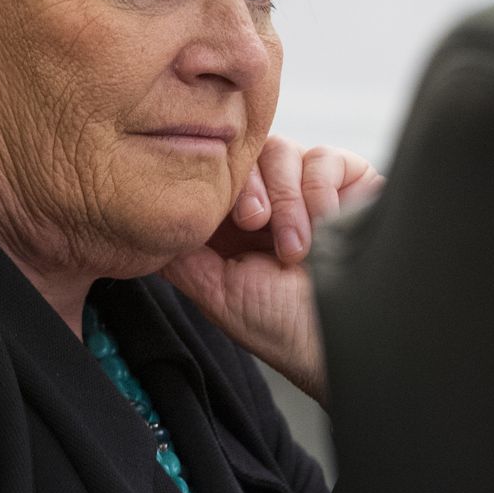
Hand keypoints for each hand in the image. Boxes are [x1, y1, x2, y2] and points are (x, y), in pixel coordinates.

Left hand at [160, 137, 381, 405]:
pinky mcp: (349, 180)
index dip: (216, 185)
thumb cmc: (283, 328)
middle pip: (245, 153)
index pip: (215, 174)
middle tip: (255, 225)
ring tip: (296, 250)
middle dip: (248, 188)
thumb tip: (144, 222)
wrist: (344, 341)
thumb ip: (181, 253)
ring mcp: (309, 187)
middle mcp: (271, 198)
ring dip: (287, 201)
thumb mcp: (216, 291)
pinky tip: (329, 228)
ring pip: (282, 151)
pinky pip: (325, 158)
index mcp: (235, 222)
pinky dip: (321, 193)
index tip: (226, 220)